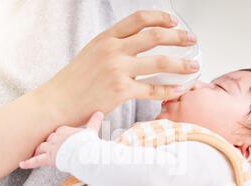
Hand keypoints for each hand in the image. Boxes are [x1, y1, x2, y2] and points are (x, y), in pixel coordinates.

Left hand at [19, 112, 103, 168]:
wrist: (83, 153)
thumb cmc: (87, 142)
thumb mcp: (91, 130)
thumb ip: (94, 121)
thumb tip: (100, 112)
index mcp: (63, 130)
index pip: (57, 131)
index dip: (59, 136)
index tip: (63, 139)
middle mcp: (54, 138)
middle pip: (48, 139)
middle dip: (50, 143)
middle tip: (52, 148)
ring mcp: (50, 148)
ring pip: (41, 148)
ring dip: (40, 150)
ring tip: (38, 153)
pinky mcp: (48, 159)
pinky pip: (36, 161)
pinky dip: (28, 163)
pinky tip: (21, 164)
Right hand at [37, 10, 198, 125]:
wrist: (57, 103)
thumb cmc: (72, 83)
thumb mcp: (90, 55)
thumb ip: (112, 50)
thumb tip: (134, 52)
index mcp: (105, 39)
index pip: (138, 19)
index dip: (160, 18)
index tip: (173, 23)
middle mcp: (113, 50)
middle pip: (154, 36)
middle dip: (178, 37)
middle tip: (191, 40)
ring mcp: (117, 70)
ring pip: (158, 62)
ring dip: (181, 64)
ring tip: (194, 66)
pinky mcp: (120, 91)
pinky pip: (152, 89)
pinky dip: (169, 90)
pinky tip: (179, 89)